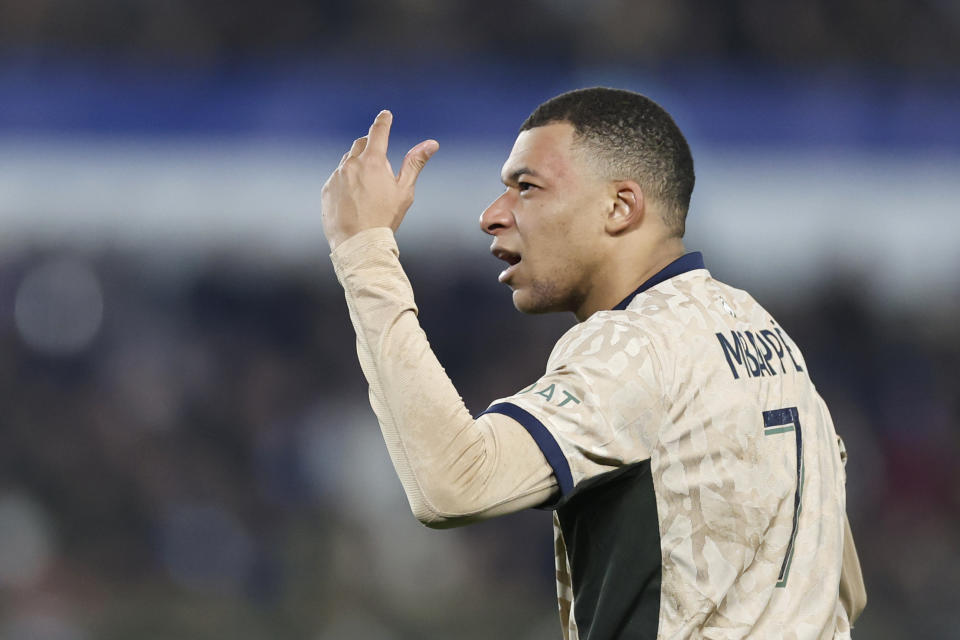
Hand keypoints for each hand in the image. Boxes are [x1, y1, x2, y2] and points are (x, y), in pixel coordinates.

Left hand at [321, 110, 438, 250]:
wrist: (358, 243)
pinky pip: (337, 178)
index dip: (383, 121)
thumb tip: (431, 143)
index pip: (379, 131)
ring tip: (367, 187)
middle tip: (379, 160)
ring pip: (347, 161)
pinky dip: (345, 182)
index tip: (385, 115)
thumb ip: (415, 163)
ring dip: (357, 165)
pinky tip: (354, 199)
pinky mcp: (327, 189)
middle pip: (361, 144)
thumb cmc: (384, 218)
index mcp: (373, 161)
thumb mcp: (404, 190)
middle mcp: (351, 164)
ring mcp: (336, 176)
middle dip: (370, 146)